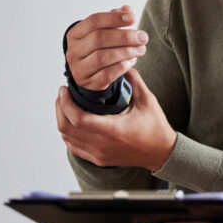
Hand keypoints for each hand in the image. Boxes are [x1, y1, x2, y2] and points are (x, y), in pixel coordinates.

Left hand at [56, 69, 176, 170]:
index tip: (65, 89)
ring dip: (63, 120)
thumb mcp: (147, 100)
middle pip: (66, 128)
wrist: (162, 153)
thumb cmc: (155, 128)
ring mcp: (99, 154)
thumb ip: (133, 79)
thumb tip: (122, 63)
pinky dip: (68, 134)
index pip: (77, 118)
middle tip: (62, 94)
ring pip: (67, 138)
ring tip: (65, 105)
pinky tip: (71, 122)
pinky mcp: (98, 159)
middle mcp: (102, 145)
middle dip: (60, 108)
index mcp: (112, 129)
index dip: (65, 103)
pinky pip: (74, 147)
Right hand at [65, 6, 148, 89]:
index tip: (133, 18)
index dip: (114, 18)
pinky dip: (122, 66)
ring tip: (141, 49)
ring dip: (126, 51)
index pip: (93, 21)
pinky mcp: (89, 83)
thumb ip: (114, 20)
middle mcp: (73, 51)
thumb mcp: (103, 32)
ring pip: (103, 57)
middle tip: (142, 36)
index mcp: (75, 35)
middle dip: (124, 36)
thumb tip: (127, 9)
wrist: (89, 75)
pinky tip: (132, 60)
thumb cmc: (98, 50)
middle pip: (99, 38)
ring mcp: (79, 68)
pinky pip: (107, 74)